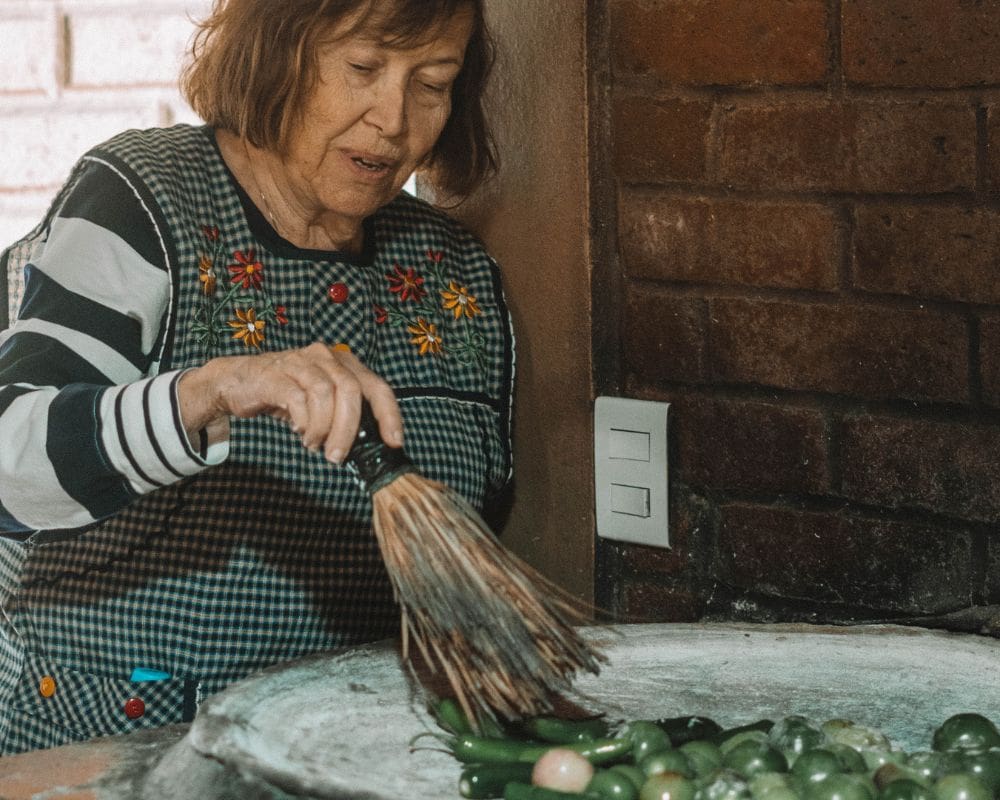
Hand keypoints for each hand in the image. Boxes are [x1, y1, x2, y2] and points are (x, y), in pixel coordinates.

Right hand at [177, 343, 402, 461]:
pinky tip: (300, 431)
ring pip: (326, 394)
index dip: (390, 415)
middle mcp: (326, 357)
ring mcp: (302, 361)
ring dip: (323, 428)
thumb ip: (344, 414)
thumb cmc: (286, 394)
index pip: (378, 387)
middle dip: (349, 429)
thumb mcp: (321, 402)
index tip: (394, 442)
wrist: (237, 381)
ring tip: (314, 444)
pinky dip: (304, 421)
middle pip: (352, 391)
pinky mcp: (277, 374)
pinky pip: (298, 399)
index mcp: (345, 363)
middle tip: (338, 455)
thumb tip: (368, 446)